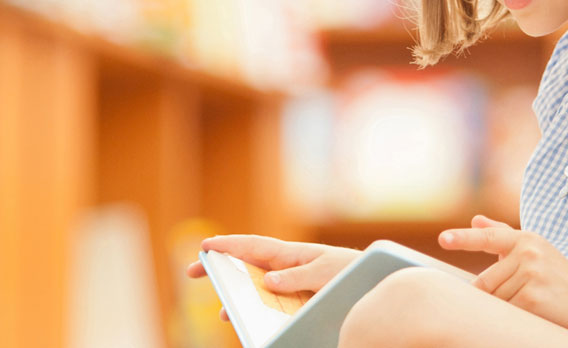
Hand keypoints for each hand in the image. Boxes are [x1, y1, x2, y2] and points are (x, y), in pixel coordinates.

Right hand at [184, 235, 361, 320]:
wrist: (375, 284)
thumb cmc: (353, 272)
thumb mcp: (327, 272)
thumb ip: (298, 276)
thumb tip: (267, 281)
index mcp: (292, 254)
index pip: (254, 246)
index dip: (229, 245)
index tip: (205, 246)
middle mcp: (287, 267)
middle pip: (247, 265)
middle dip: (220, 267)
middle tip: (192, 271)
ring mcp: (291, 284)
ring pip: (256, 288)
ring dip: (238, 296)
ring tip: (223, 310)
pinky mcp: (298, 300)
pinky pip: (271, 305)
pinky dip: (258, 311)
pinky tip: (252, 322)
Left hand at [440, 215, 567, 332]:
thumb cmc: (557, 273)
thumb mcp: (534, 248)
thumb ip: (502, 234)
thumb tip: (476, 220)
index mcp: (524, 239)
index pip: (488, 237)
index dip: (463, 239)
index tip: (443, 238)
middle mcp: (527, 253)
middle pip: (485, 282)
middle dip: (494, 293)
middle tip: (518, 294)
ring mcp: (531, 275)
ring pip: (494, 299)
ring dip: (505, 305)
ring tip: (531, 300)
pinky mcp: (532, 298)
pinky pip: (505, 311)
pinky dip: (513, 315)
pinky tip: (533, 310)